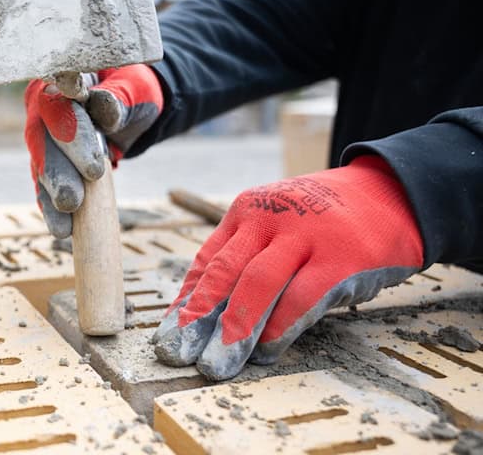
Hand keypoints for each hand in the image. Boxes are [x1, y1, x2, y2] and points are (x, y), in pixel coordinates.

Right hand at [24, 64, 163, 237]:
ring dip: (53, 191)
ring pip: (41, 165)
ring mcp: (41, 138)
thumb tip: (104, 107)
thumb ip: (117, 98)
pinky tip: (61, 228)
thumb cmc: (130, 93)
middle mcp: (43, 107)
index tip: (86, 145)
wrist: (129, 111)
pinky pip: (44, 187)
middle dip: (60, 166)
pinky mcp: (46, 165)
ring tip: (67, 217)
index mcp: (61, 79)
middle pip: (44, 136)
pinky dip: (52, 208)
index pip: (59, 98)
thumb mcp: (132, 91)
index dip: (68, 123)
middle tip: (79, 190)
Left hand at [152, 155, 423, 379]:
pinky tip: (265, 350)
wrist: (392, 194)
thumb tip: (204, 314)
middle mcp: (270, 219)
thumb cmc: (323, 222)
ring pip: (258, 284)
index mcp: (246, 212)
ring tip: (217, 363)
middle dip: (197, 317)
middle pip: (223, 272)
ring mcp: (306, 236)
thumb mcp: (276, 225)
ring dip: (234, 329)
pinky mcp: (341, 257)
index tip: (165, 336)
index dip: (185, 302)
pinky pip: (302, 296)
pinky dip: (280, 326)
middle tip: (177, 353)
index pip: (206, 261)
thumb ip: (245, 258)